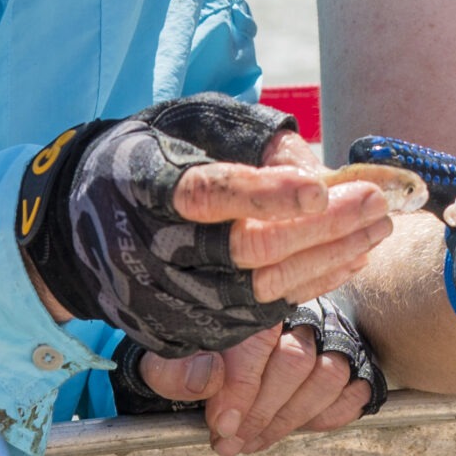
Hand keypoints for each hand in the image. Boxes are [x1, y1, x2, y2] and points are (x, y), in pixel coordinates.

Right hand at [17, 96, 390, 357]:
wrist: (79, 224)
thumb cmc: (153, 159)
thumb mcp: (191, 125)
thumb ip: (251, 139)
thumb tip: (318, 171)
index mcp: (147, 187)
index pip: (208, 194)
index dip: (264, 194)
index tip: (317, 188)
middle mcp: (154, 250)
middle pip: (246, 251)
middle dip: (320, 229)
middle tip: (374, 203)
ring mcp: (167, 298)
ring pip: (261, 290)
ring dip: (328, 260)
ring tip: (376, 229)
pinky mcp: (182, 330)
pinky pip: (260, 317)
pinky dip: (310, 286)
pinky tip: (349, 260)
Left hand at [144, 303, 380, 455]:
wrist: (235, 340)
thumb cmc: (203, 350)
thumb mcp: (174, 356)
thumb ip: (175, 368)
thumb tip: (204, 379)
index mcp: (255, 304)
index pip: (260, 339)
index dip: (242, 387)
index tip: (222, 424)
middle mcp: (299, 314)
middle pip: (296, 360)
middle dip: (262, 412)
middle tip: (231, 442)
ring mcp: (332, 336)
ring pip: (328, 375)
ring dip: (290, 418)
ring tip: (255, 440)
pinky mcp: (353, 362)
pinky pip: (354, 392)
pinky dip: (327, 416)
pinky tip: (293, 426)